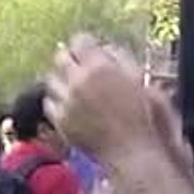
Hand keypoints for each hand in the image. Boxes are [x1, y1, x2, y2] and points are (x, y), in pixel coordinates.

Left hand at [44, 34, 156, 160]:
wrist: (133, 153)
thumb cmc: (144, 117)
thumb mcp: (140, 79)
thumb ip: (120, 58)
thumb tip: (105, 48)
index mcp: (101, 67)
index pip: (80, 40)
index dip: (86, 44)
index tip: (90, 50)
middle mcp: (79, 82)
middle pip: (60, 57)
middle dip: (70, 59)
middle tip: (79, 67)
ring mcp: (68, 102)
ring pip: (51, 79)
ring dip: (62, 80)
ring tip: (75, 88)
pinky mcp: (61, 121)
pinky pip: (49, 103)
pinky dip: (57, 101)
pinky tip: (71, 106)